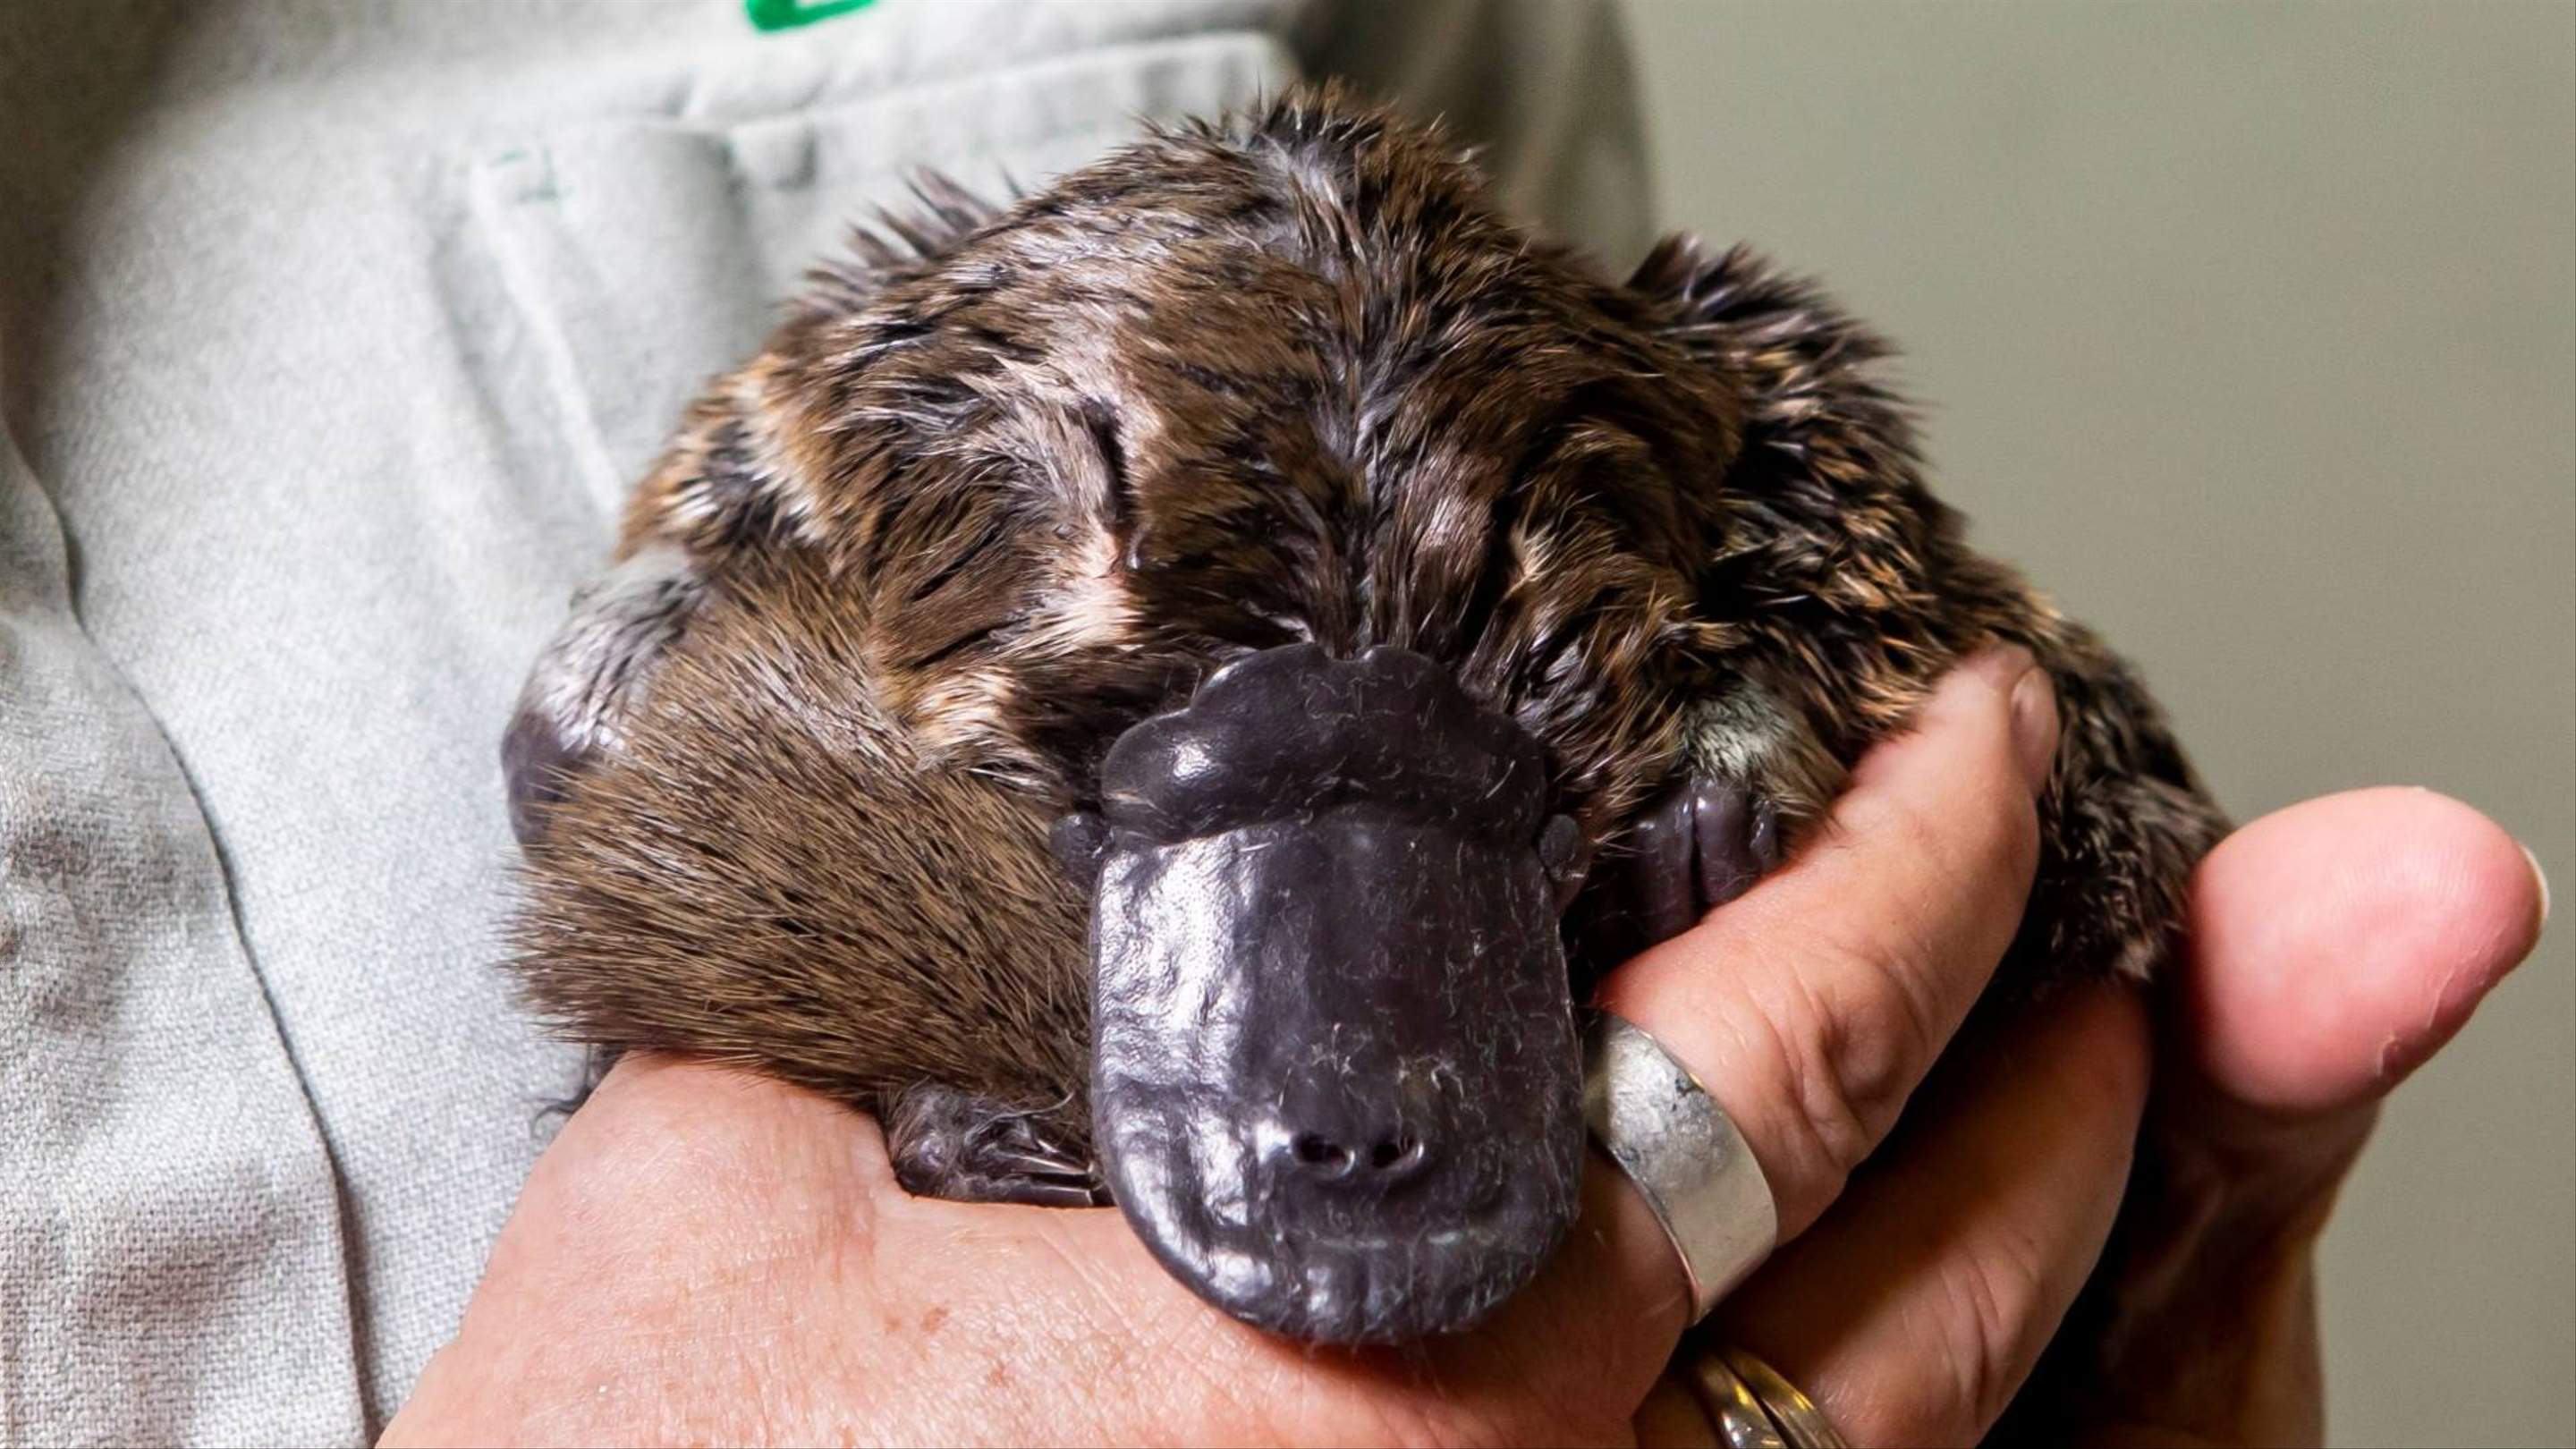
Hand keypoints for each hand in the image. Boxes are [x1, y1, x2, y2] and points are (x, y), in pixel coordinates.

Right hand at [384, 656, 2542, 1445]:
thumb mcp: (725, 1200)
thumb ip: (900, 1002)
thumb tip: (1008, 852)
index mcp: (1378, 1379)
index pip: (1781, 1065)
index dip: (1919, 867)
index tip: (1983, 729)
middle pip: (1928, 1299)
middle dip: (2049, 1087)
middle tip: (2073, 924)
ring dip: (1997, 1276)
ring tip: (2020, 1112)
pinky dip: (1844, 1416)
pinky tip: (1818, 1328)